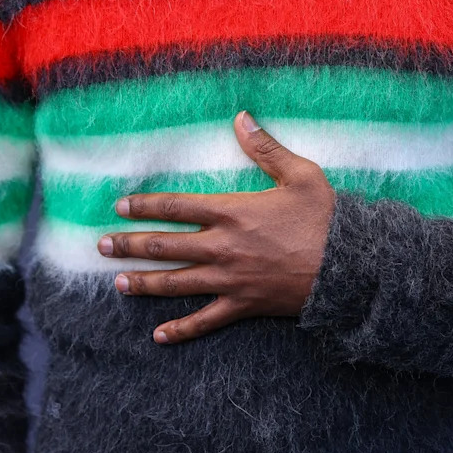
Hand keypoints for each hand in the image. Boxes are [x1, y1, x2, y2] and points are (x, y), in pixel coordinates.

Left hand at [96, 111, 336, 344]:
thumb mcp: (300, 174)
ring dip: (144, 283)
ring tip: (118, 283)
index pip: (177, 207)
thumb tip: (241, 117)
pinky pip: (206, 321)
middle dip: (130, 245)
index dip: (145, 206)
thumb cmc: (326, 218)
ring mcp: (230, 279)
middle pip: (165, 246)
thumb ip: (265, 148)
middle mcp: (223, 246)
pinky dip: (181, 330)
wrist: (350, 266)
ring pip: (176, 283)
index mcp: (232, 211)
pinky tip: (158, 335)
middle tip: (102, 246)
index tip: (120, 207)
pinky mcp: (243, 305)